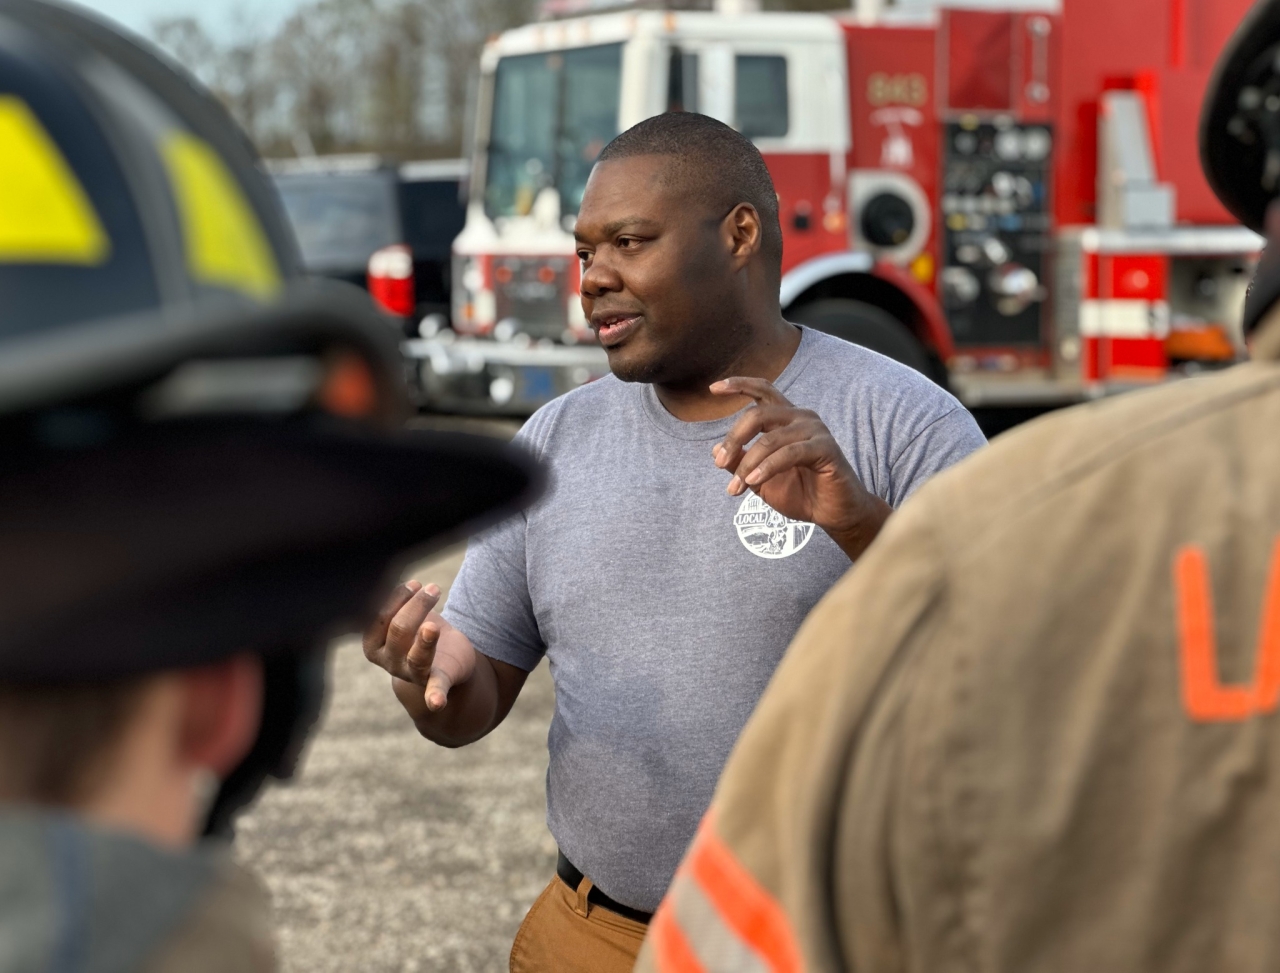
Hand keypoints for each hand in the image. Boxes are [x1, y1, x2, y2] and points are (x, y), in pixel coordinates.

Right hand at [362, 580, 475, 710]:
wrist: (444, 655)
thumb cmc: (417, 627)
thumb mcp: (400, 611)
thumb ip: (392, 598)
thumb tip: (384, 569)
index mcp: (372, 644)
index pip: (377, 618)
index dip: (395, 598)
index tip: (412, 584)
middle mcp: (388, 661)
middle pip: (399, 630)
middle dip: (417, 606)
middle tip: (433, 589)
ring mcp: (411, 674)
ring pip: (416, 656)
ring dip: (427, 638)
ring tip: (434, 625)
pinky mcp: (437, 681)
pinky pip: (434, 690)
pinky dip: (434, 697)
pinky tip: (435, 703)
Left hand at [710, 376, 890, 559]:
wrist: (832, 514)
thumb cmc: (800, 493)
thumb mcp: (760, 479)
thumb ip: (740, 463)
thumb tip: (714, 449)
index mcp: (786, 418)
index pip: (762, 391)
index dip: (739, 385)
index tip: (713, 388)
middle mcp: (800, 417)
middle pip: (757, 414)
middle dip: (733, 438)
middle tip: (719, 463)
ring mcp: (815, 430)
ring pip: (770, 438)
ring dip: (748, 464)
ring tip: (735, 487)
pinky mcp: (826, 447)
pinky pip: (789, 453)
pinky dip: (767, 467)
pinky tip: (753, 481)